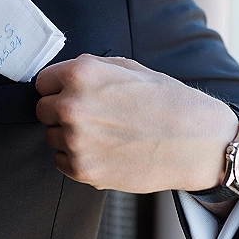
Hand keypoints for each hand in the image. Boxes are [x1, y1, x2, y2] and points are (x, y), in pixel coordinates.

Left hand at [35, 54, 237, 192]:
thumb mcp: (128, 68)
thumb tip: (63, 77)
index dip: (58, 87)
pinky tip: (105, 151)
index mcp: (80, 75)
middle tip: (92, 115)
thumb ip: (90, 69)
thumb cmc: (167, 101)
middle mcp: (71, 106)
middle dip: (61, 111)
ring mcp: (75, 141)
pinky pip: (61, 161)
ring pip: (52, 136)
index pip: (42, 81)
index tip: (70, 94)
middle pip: (42, 110)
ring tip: (105, 134)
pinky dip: (77, 158)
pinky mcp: (83, 170)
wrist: (196, 142)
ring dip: (69, 136)